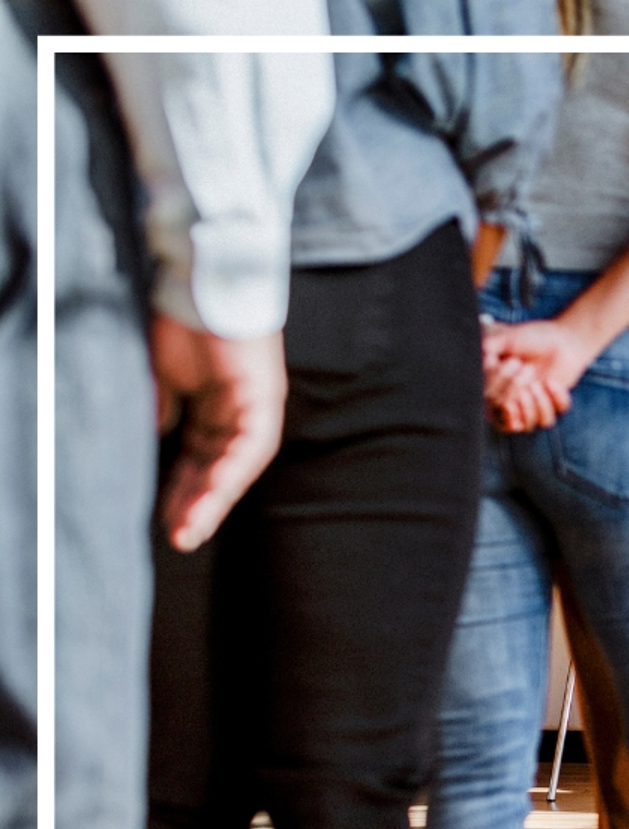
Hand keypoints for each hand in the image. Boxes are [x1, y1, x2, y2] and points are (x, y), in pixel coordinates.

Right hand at [150, 313, 287, 552]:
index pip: (202, 460)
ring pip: (236, 466)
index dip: (183, 491)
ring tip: (190, 530)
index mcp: (218, 408)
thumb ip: (166, 408)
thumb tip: (157, 436)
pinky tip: (211, 496)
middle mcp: (240, 412)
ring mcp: (255, 405)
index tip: (166, 523)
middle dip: (196, 505)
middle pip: (219, 469)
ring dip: (212, 499)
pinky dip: (230, 471)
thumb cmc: (181, 320)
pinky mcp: (262, 397)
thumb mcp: (165, 375)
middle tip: (178, 539)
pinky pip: (249, 445)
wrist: (199, 279)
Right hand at [480, 318, 595, 430]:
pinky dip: (552, 401)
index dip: (493, 389)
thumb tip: (482, 355)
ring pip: (529, 426)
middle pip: (505, 419)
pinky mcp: (551, 408)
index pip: (487, 404)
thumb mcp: (506, 338)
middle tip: (525, 368)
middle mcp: (511, 403)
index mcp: (494, 389)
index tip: (500, 364)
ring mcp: (531, 407)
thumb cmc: (530, 338)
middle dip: (513, 392)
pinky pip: (550, 418)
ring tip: (537, 382)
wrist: (560, 339)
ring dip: (532, 405)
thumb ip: (490, 346)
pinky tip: (552, 382)